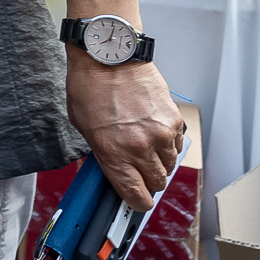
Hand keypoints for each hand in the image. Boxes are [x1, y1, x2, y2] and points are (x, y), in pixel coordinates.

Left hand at [65, 55, 182, 210]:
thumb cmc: (89, 86)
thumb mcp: (82, 126)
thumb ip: (101, 152)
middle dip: (148, 181)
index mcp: (113, 153)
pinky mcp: (174, 121)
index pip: (135, 195)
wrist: (111, 57)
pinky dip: (169, 145)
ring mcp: (160, 135)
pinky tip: (155, 133)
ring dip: (159, 162)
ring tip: (145, 147)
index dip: (137, 202)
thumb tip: (111, 171)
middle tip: (139, 171)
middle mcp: (139, 148)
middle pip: (156, 183)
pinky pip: (177, 145)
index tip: (138, 201)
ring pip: (169, 166)